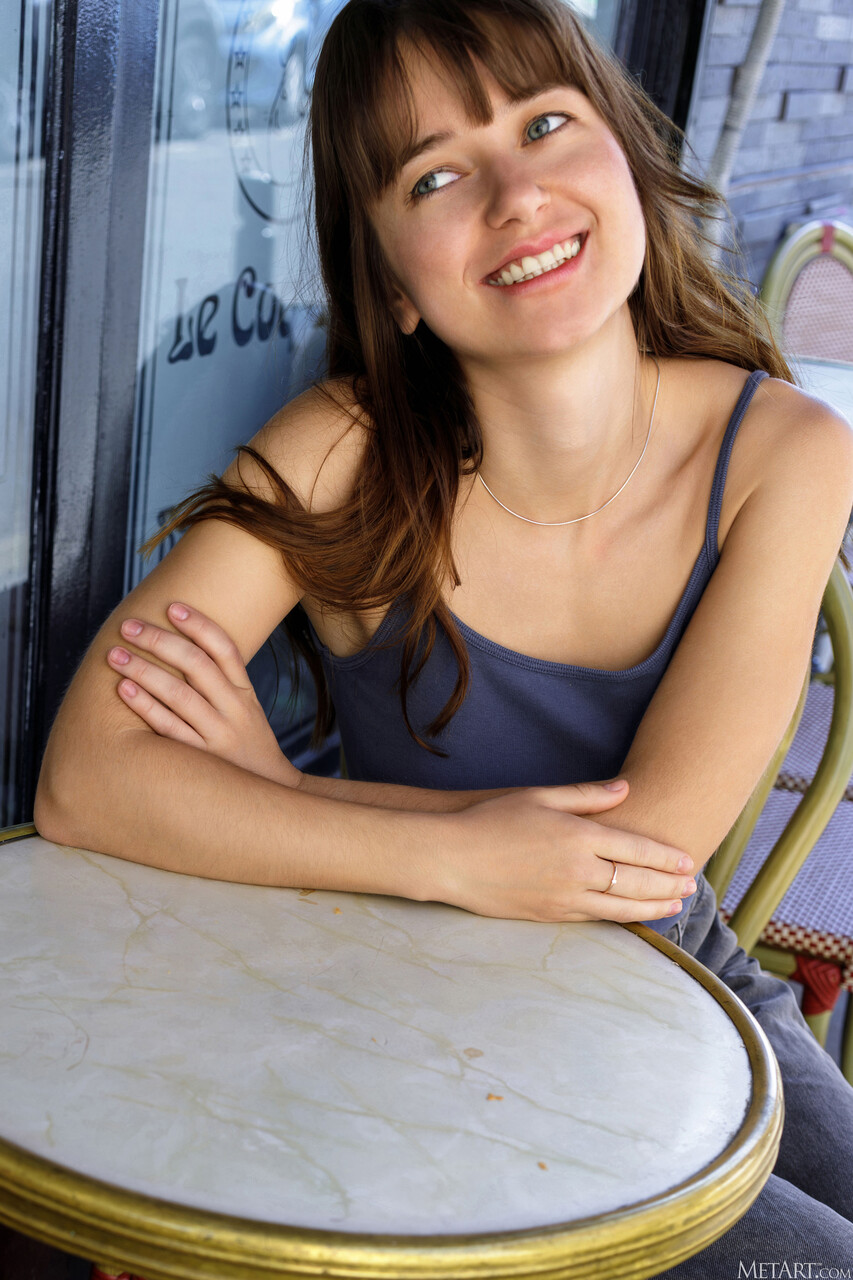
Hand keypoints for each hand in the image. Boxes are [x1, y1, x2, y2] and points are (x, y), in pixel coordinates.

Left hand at [107, 603, 300, 786]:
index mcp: (245, 695)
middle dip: (159, 641)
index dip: (199, 625)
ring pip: (179, 694)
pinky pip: (169, 729)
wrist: (269, 796)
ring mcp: (218, 736)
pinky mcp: (201, 761)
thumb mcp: (246, 712)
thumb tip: (180, 649)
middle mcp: (234, 711)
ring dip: (143, 670)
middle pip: (197, 665)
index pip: (225, 650)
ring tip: (115, 654)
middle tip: (128, 626)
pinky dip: (146, 706)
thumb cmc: (246, 747)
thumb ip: (221, 684)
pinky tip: (124, 690)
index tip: (172, 607)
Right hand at [437, 783, 695, 923]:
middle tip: (691, 886)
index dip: (665, 858)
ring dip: (653, 907)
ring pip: (622, 908)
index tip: (686, 861)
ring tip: (675, 906)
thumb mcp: (539, 796)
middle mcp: (578, 870)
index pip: (636, 849)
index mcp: (578, 836)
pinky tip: (634, 917)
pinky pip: (595, 920)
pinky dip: (622, 919)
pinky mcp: (550, 915)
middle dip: (668, 885)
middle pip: (637, 882)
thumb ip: (586, 795)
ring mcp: (565, 897)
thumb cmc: (491, 820)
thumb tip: (625, 790)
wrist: (452, 859)